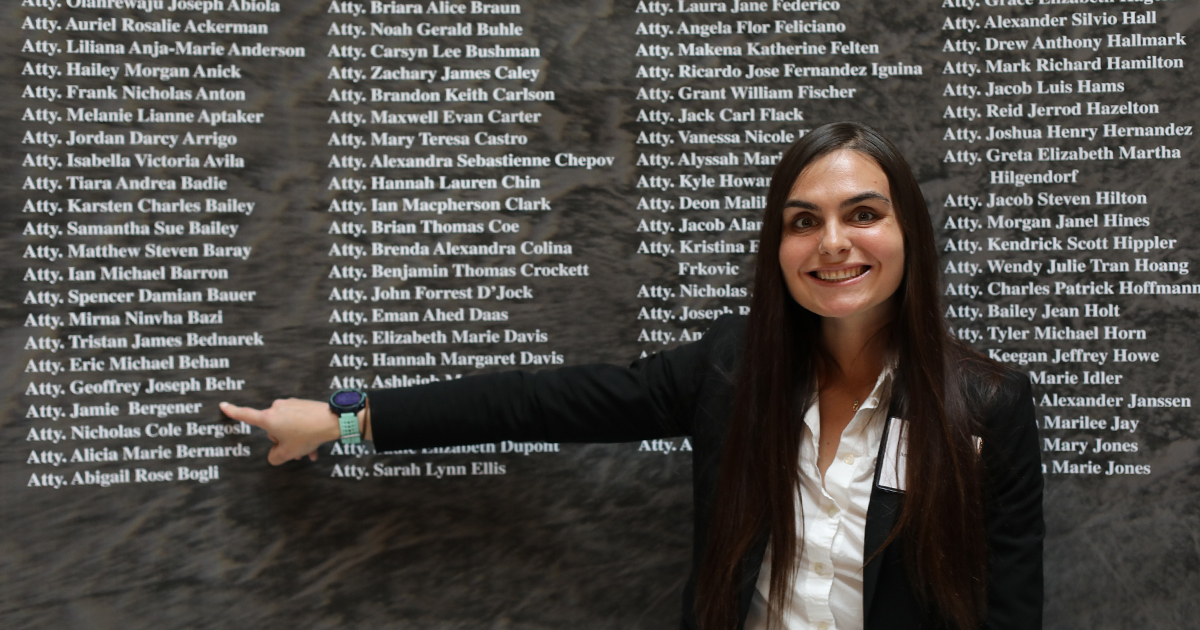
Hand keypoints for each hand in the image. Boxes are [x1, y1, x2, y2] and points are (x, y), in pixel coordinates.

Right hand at [220, 399, 340, 464]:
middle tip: (296, 451)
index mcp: (268, 418)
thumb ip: (275, 457)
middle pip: (273, 429)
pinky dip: (303, 433)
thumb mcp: (288, 452)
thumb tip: (275, 454)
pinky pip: (297, 422)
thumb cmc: (307, 434)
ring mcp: (290, 404)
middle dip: (283, 441)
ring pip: (287, 427)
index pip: (246, 415)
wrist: (333, 421)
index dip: (233, 412)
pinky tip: (315, 447)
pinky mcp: (302, 404)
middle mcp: (277, 408)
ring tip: (308, 451)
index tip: (223, 405)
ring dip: (295, 440)